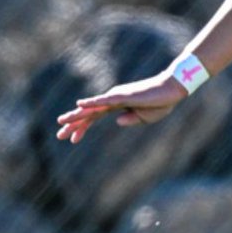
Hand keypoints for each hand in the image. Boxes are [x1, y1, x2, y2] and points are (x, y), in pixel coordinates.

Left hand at [56, 75, 186, 144]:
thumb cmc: (161, 103)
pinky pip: (103, 100)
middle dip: (74, 124)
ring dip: (76, 116)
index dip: (83, 128)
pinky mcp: (122, 96)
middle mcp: (113, 99)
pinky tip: (80, 105)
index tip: (73, 141)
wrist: (172, 91)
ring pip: (92, 108)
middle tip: (59, 135)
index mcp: (118, 105)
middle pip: (88, 113)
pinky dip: (91, 102)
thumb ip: (131, 120)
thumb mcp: (145, 118)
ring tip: (62, 122)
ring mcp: (116, 96)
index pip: (94, 117)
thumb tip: (116, 122)